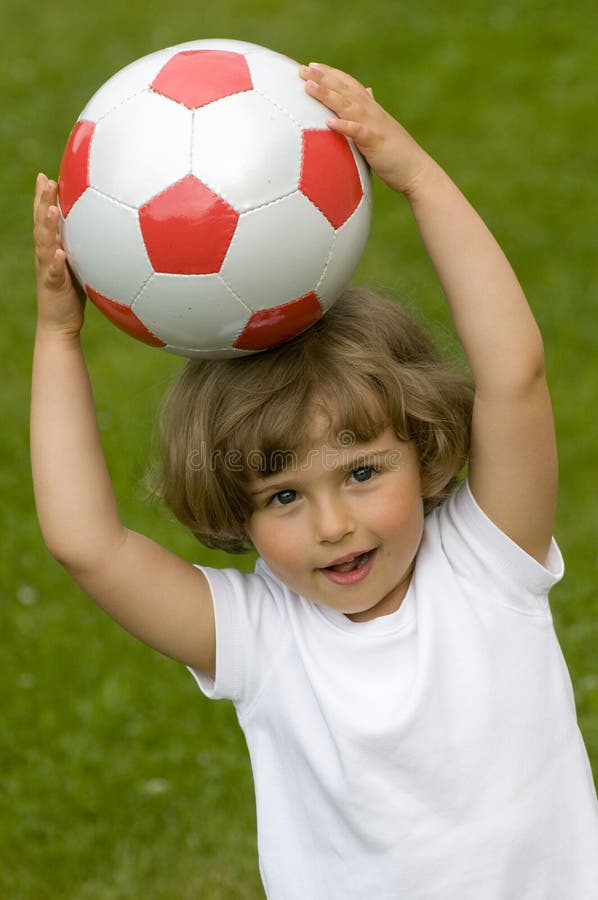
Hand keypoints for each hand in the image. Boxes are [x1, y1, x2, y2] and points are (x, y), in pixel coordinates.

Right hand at [33, 173, 85, 336]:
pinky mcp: (54, 287)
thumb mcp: (80, 266)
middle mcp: (46, 256)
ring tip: (52, 210)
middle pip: (41, 224)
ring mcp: (47, 271)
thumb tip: (107, 231)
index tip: (45, 176)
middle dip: (42, 201)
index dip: (43, 197)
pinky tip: (60, 253)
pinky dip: (57, 263)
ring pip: (45, 245)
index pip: (45, 219)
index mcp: (51, 249)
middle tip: (46, 181)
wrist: (60, 324)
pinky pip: (55, 274)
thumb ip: (85, 248)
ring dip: (48, 227)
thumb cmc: (72, 295)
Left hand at [300, 63, 431, 195]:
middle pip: (344, 89)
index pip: (349, 84)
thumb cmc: (396, 153)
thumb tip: (368, 92)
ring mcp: (374, 125)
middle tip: (302, 69)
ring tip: (309, 87)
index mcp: (371, 108)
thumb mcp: (380, 128)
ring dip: (327, 94)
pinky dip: (344, 126)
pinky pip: (357, 132)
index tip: (312, 65)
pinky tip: (329, 123)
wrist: (416, 170)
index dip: (331, 73)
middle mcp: (372, 111)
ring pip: (347, 105)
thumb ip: (370, 111)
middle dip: (323, 77)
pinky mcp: (376, 142)